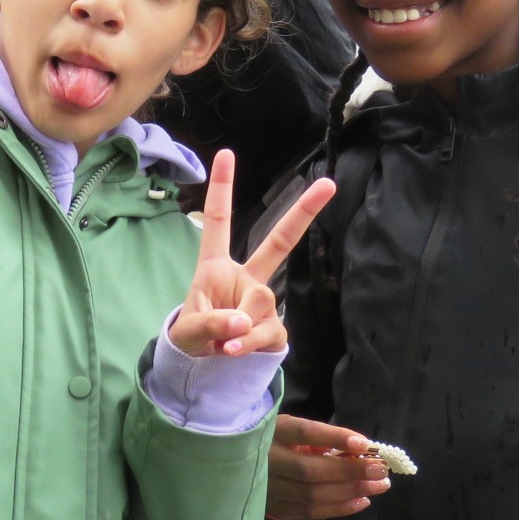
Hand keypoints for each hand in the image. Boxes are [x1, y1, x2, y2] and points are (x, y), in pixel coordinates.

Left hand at [167, 149, 334, 357]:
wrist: (203, 365)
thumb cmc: (192, 335)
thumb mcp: (189, 329)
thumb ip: (212, 322)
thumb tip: (243, 321)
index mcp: (215, 267)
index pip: (218, 222)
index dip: (221, 189)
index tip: (226, 153)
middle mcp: (244, 277)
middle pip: (278, 242)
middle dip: (303, 213)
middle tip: (329, 184)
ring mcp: (263, 301)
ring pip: (263, 301)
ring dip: (240, 326)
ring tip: (222, 341)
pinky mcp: (275, 326)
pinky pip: (268, 331)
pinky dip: (249, 344)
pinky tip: (232, 351)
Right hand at [266, 415, 388, 519]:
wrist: (234, 466)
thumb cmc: (271, 440)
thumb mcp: (287, 428)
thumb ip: (315, 437)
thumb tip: (355, 450)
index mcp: (270, 432)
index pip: (304, 433)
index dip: (334, 438)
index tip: (363, 443)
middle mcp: (266, 461)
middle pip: (311, 470)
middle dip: (350, 471)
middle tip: (381, 469)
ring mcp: (267, 489)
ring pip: (312, 495)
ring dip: (350, 491)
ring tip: (378, 485)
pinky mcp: (272, 508)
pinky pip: (309, 512)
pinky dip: (338, 508)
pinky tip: (361, 501)